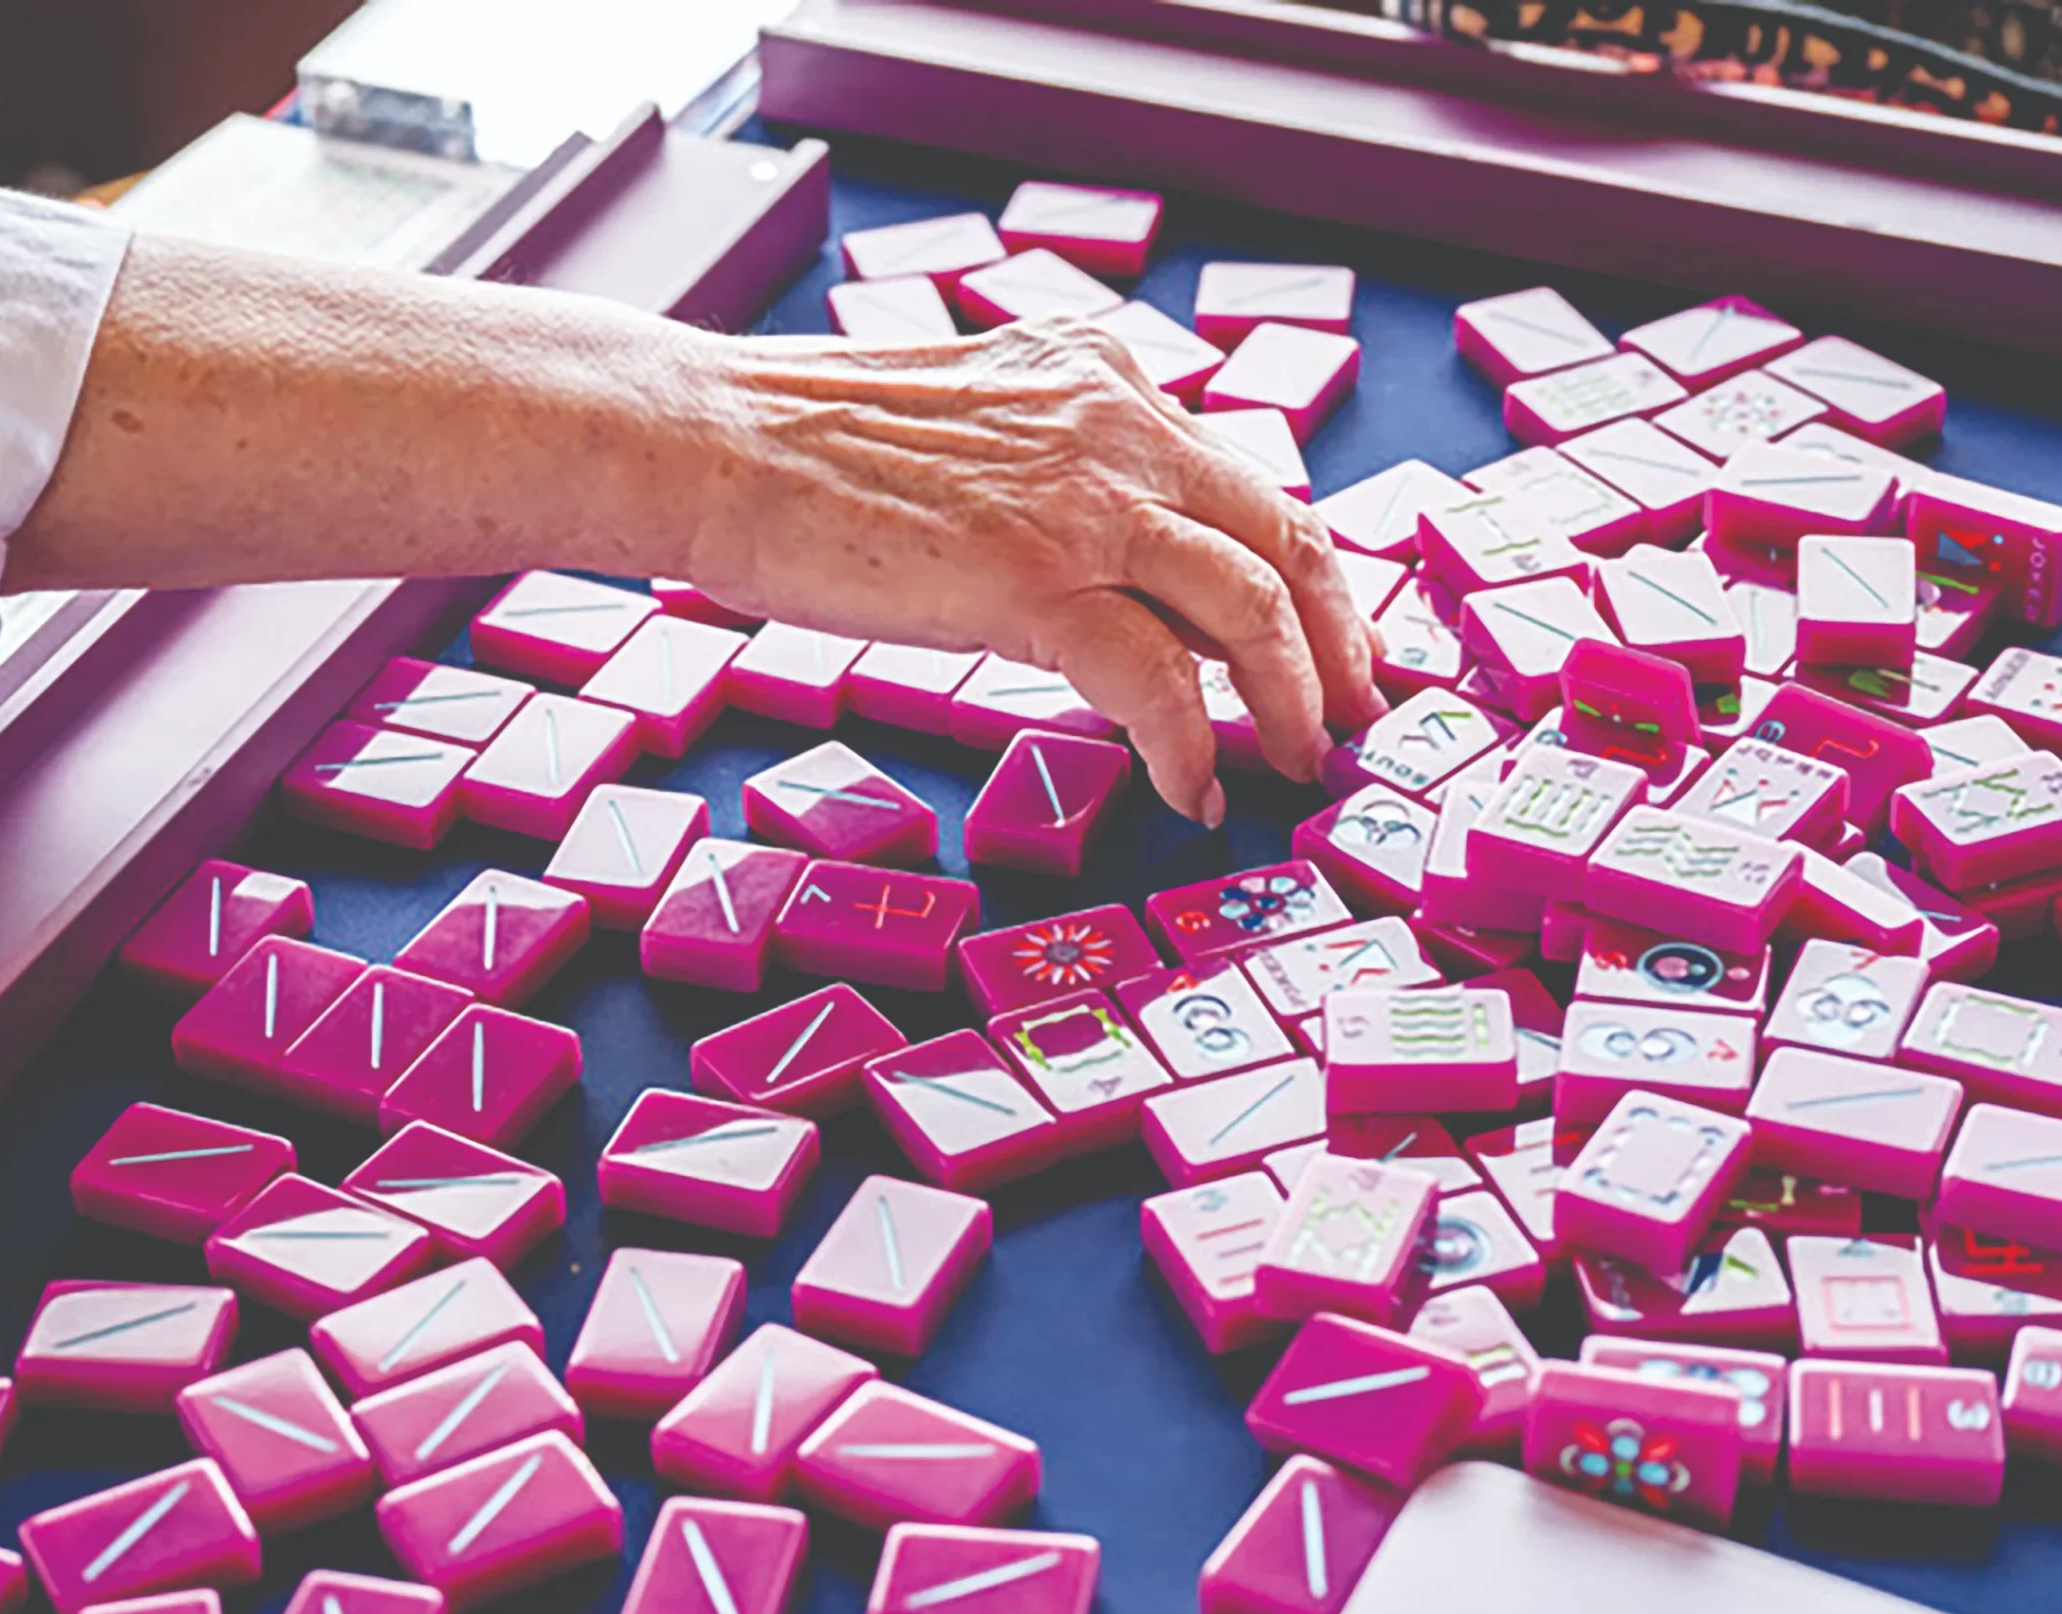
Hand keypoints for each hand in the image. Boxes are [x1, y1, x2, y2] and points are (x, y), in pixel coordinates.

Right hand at [675, 316, 1386, 821]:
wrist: (706, 442)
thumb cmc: (794, 451)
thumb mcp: (960, 426)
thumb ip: (1044, 468)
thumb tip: (1090, 570)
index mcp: (1095, 376)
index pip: (1243, 477)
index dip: (1303, 566)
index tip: (1326, 634)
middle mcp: (1114, 423)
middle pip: (1286, 533)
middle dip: (1338, 637)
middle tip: (1354, 711)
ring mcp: (1082, 501)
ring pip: (1252, 606)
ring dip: (1293, 700)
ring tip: (1298, 764)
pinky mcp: (1035, 580)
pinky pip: (1161, 682)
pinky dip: (1192, 747)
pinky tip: (1190, 790)